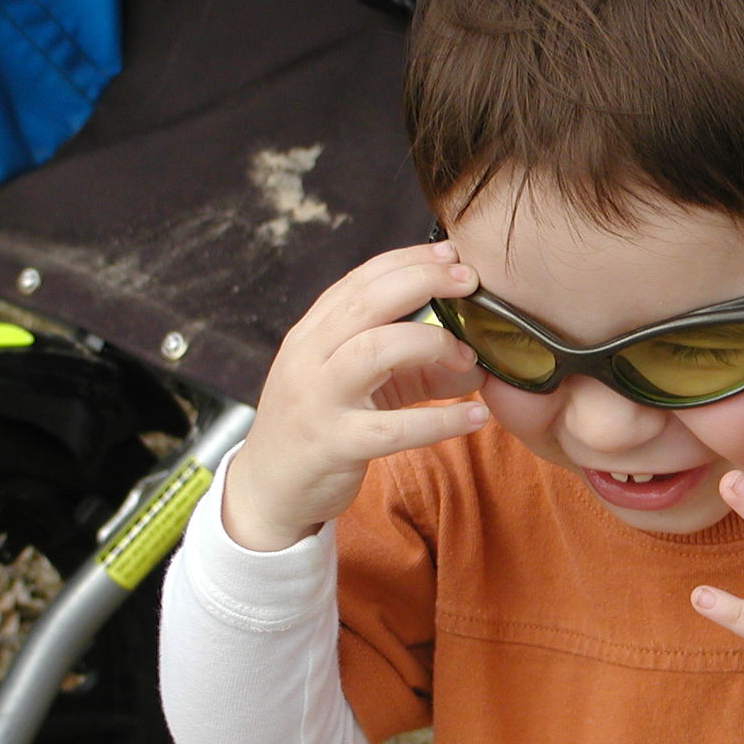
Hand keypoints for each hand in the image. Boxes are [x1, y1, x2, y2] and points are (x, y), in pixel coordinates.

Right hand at [223, 241, 487, 550]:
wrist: (268, 489)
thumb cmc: (320, 427)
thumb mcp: (361, 387)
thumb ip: (413, 368)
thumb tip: (476, 360)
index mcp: (313, 334)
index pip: (360, 281)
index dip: (408, 261)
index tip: (451, 255)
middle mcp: (309, 357)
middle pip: (367, 303)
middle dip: (422, 282)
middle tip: (469, 282)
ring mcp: (319, 399)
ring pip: (374, 351)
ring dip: (431, 344)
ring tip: (469, 356)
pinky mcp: (334, 444)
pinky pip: (394, 428)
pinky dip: (441, 420)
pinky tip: (475, 417)